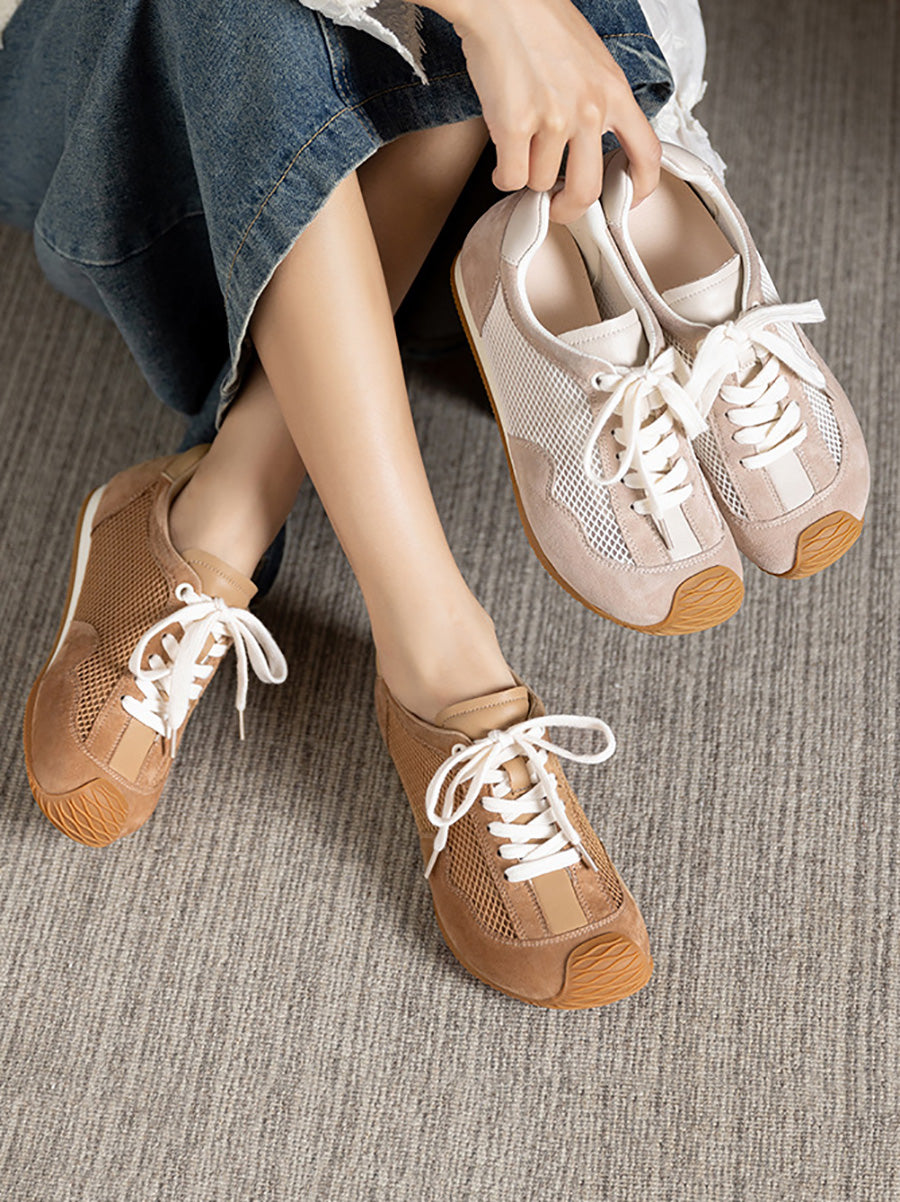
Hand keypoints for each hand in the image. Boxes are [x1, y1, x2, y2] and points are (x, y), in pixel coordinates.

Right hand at [419, 0, 660, 221]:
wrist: (501, 0)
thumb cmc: (539, 24)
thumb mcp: (591, 60)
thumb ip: (597, 101)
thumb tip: (588, 147)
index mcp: (614, 92)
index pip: (646, 152)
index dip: (641, 187)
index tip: (628, 200)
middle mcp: (589, 109)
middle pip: (587, 189)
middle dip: (569, 209)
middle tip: (557, 207)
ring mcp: (553, 119)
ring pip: (540, 182)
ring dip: (526, 175)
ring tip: (518, 149)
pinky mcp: (515, 125)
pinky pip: (510, 178)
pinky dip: (502, 177)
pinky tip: (501, 160)